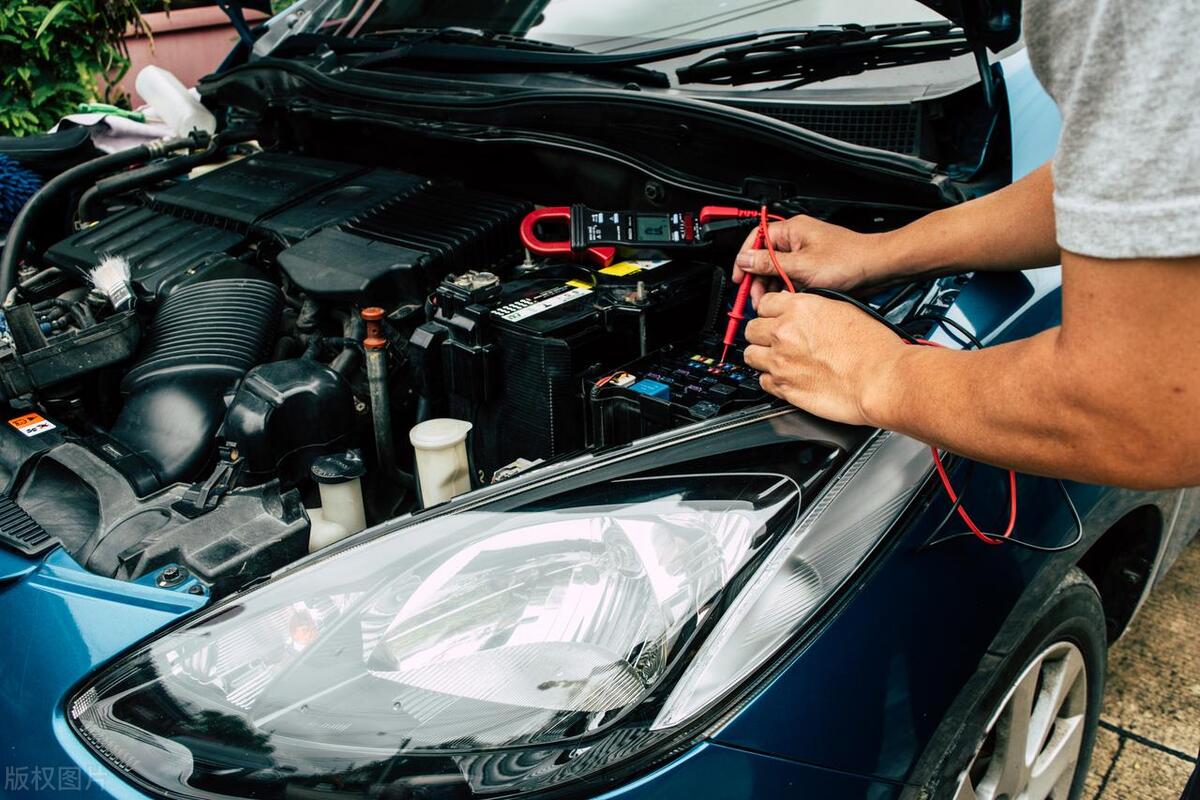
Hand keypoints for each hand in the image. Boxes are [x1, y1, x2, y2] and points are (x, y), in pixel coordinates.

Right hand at [732, 215, 897, 307]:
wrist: (877, 268)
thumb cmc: (849, 260)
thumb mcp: (802, 266)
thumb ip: (769, 264)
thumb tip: (745, 260)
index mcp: (792, 230)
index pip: (756, 239)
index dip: (744, 259)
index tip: (740, 279)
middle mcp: (796, 240)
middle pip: (765, 259)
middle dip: (759, 280)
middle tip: (756, 299)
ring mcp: (805, 254)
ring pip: (778, 272)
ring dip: (774, 288)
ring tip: (772, 304)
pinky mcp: (813, 268)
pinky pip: (792, 278)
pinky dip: (788, 290)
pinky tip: (788, 301)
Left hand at [743, 292, 906, 425]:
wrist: (881, 379)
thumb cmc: (873, 348)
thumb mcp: (844, 309)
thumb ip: (814, 309)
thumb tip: (802, 311)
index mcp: (799, 308)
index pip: (764, 304)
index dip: (770, 312)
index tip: (774, 317)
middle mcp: (784, 333)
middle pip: (751, 329)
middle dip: (762, 334)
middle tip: (776, 340)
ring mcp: (780, 361)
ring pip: (750, 355)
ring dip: (762, 356)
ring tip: (778, 359)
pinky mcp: (783, 387)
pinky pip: (762, 381)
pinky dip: (771, 380)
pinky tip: (786, 377)